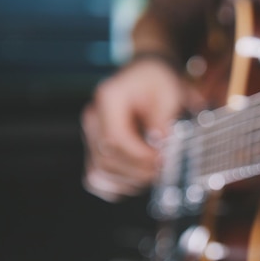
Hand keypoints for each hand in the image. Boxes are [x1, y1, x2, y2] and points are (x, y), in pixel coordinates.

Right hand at [82, 58, 183, 201]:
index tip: (162, 160)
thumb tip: (160, 144)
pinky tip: (138, 179)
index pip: (114, 139)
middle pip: (106, 159)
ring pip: (99, 173)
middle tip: (164, 169)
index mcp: (108, 98)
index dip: (139, 157)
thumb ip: (163, 118)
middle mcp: (93, 117)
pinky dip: (117, 185)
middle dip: (137, 171)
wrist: (148, 75)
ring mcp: (90, 134)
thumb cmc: (158, 82)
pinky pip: (97, 178)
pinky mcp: (94, 148)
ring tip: (154, 173)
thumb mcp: (168, 92)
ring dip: (129, 180)